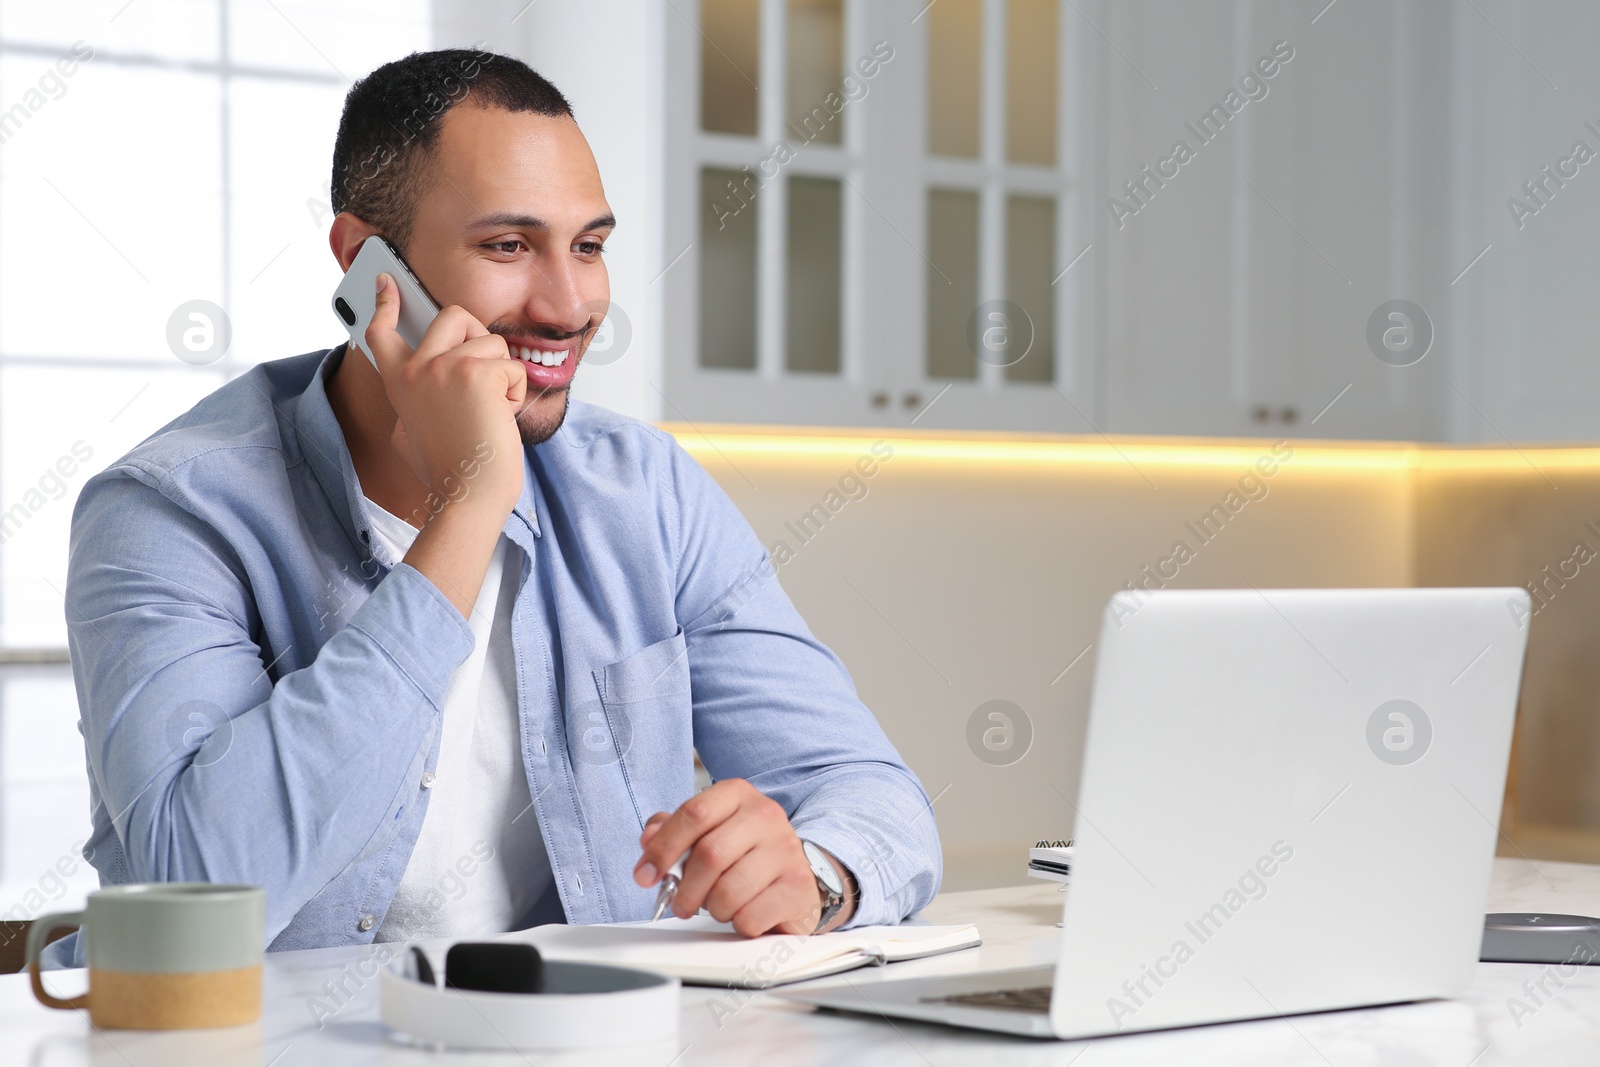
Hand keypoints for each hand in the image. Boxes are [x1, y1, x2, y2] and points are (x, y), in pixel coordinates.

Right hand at [364, 272, 525, 517]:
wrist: (468, 493)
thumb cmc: (448, 470)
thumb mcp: (411, 431)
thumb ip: (414, 400)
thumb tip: (420, 390)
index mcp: (399, 382)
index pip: (382, 332)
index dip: (384, 303)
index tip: (386, 281)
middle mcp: (416, 368)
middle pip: (453, 315)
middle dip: (478, 336)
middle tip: (484, 373)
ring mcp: (445, 367)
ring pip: (492, 341)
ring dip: (502, 375)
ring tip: (489, 411)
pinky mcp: (477, 373)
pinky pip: (513, 366)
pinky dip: (516, 393)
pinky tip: (501, 418)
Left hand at [634, 779, 853, 936]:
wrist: (794, 874)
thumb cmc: (743, 853)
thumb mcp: (707, 832)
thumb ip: (673, 830)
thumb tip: (649, 838)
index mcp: (738, 795)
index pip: (695, 813)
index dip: (663, 847)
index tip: (645, 874)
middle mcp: (766, 815)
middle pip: (710, 854)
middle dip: (685, 888)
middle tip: (679, 903)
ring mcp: (786, 850)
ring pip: (729, 891)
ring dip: (714, 908)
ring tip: (719, 905)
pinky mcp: (798, 887)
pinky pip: (750, 916)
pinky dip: (738, 923)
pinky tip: (744, 912)